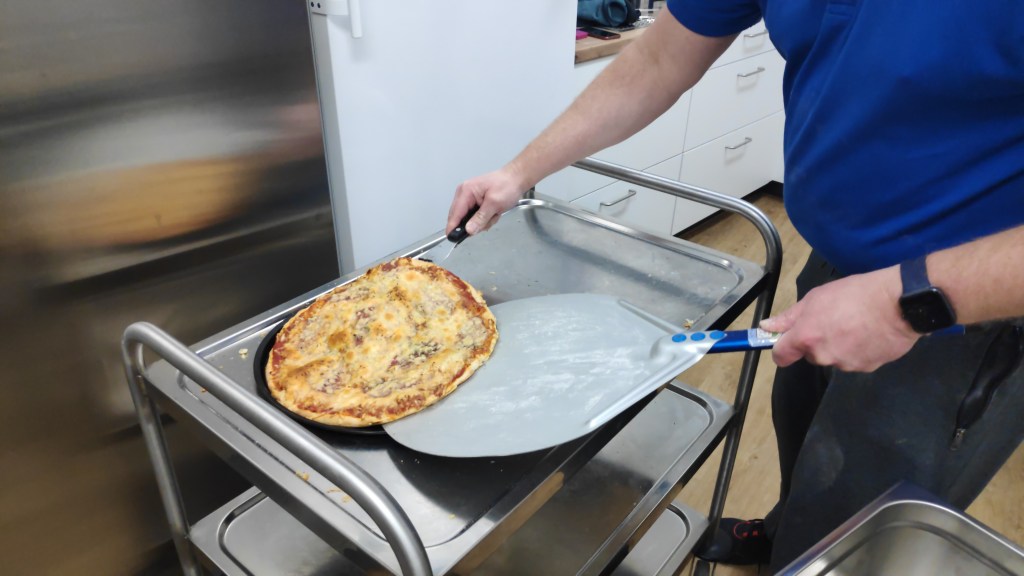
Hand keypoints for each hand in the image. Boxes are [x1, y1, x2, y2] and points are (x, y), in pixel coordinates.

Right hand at [447, 166, 527, 235]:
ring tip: (494, 213)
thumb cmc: (507, 185)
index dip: (453, 227)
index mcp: (466, 191)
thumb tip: (469, 230)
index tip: (452, 239)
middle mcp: (464, 194)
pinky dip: (485, 218)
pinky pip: (475, 217)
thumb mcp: (495, 203)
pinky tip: (494, 213)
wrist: (516, 179)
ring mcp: (469, 198)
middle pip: (460, 218)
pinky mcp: (475, 202)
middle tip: (489, 219)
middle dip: (475, 223)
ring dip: (483, 221)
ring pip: (469, 220)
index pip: (455, 213)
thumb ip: (481, 218)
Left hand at [761, 266, 920, 371]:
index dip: (782, 349)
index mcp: (806, 337)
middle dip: (817, 341)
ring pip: (834, 357)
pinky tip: (870, 333)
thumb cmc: (855, 294)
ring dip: (839, 345)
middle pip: (811, 354)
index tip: (787, 341)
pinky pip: (856, 360)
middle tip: (833, 320)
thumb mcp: (816, 297)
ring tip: (856, 324)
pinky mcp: (867, 368)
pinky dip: (859, 350)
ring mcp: (846, 365)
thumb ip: (790, 316)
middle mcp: (823, 356)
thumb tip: (768, 327)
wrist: (898, 303)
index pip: (781, 356)